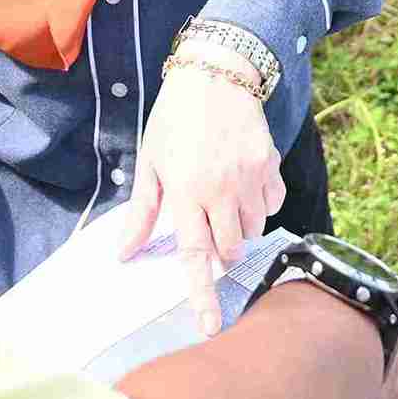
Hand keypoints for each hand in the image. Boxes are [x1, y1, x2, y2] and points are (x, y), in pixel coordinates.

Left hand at [120, 56, 287, 337]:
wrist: (216, 72)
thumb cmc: (174, 117)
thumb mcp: (150, 161)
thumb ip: (141, 212)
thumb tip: (125, 253)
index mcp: (184, 190)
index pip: (194, 254)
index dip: (202, 294)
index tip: (210, 325)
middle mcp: (220, 188)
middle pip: (229, 249)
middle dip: (219, 249)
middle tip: (205, 223)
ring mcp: (250, 177)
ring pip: (252, 229)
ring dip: (238, 226)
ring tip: (221, 194)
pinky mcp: (271, 164)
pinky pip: (272, 204)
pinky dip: (260, 203)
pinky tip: (244, 181)